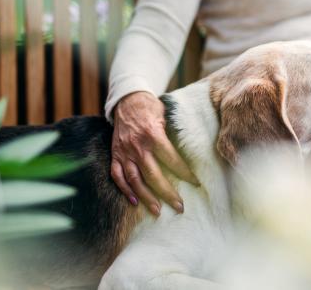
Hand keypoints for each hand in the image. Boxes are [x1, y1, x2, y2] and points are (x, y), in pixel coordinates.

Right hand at [111, 91, 198, 215]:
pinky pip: (117, 176)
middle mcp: (137, 146)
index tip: (195, 184)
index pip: (172, 159)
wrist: (127, 100)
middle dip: (167, 193)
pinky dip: (125, 190)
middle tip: (179, 206)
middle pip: (153, 175)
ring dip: (146, 197)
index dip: (184, 173)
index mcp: (153, 135)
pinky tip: (135, 202)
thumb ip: (173, 135)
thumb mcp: (166, 116)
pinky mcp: (115, 155)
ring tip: (157, 211)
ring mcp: (124, 152)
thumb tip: (191, 153)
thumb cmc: (151, 108)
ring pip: (135, 180)